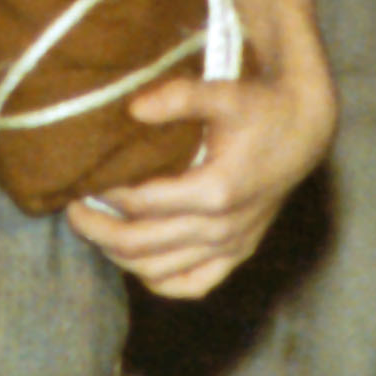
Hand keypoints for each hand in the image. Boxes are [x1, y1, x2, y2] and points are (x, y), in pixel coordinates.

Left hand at [61, 53, 333, 297]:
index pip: (142, 204)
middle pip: (141, 244)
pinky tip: (135, 260)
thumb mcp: (223, 92)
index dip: (106, 193)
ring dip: (119, 255)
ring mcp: (231, 246)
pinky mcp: (238, 254)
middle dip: (99, 229)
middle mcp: (223, 227)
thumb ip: (179, 97)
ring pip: (159, 270)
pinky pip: (192, 283)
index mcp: (216, 190)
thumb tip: (132, 108)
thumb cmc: (260, 108)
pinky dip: (158, 278)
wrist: (304, 129)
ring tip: (93, 230)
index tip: (84, 177)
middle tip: (71, 208)